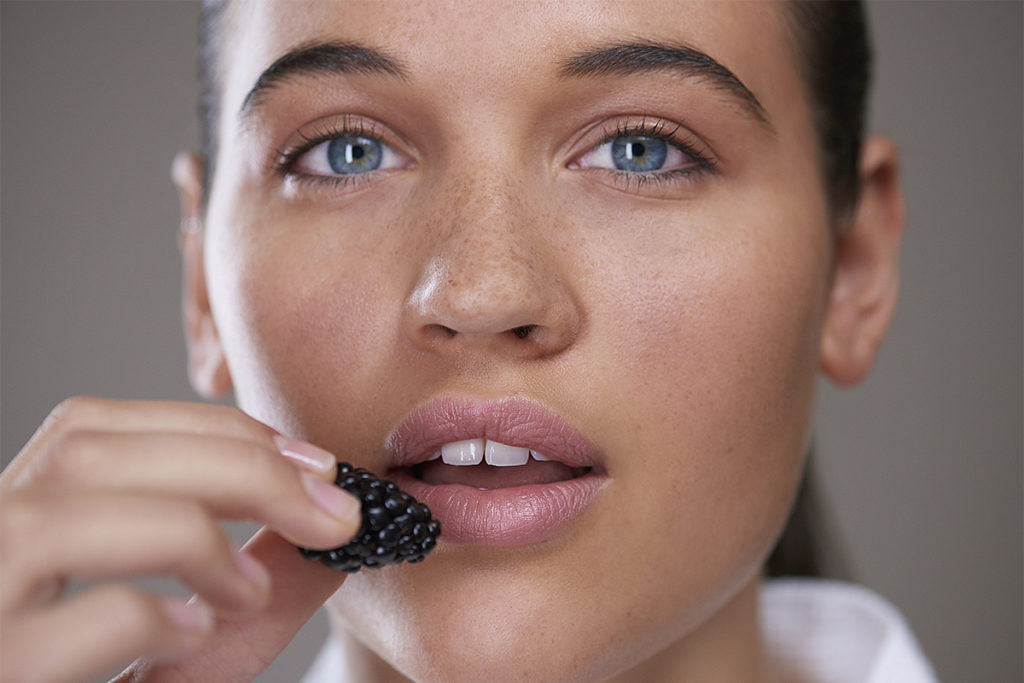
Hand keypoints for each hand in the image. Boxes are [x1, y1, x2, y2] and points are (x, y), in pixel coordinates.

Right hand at [0, 397, 360, 682]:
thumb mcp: (177, 648)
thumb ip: (240, 590)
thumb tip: (327, 533)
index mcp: (7, 539)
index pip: (88, 428)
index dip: (206, 428)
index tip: (307, 462)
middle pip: (82, 449)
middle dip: (231, 464)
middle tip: (331, 512)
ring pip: (56, 520)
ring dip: (189, 534)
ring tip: (249, 590)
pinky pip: (76, 622)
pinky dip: (150, 617)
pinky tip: (193, 637)